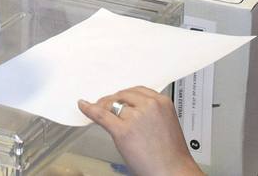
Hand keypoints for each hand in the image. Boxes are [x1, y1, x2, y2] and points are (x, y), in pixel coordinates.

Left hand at [78, 87, 202, 175]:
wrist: (172, 172)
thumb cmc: (170, 155)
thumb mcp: (165, 124)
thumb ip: (150, 113)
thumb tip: (130, 110)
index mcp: (161, 102)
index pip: (137, 90)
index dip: (124, 95)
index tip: (118, 98)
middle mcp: (149, 106)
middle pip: (123, 95)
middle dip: (113, 100)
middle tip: (105, 105)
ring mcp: (135, 117)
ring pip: (112, 104)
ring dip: (104, 107)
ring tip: (98, 109)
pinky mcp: (123, 130)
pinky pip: (101, 115)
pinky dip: (90, 109)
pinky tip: (84, 106)